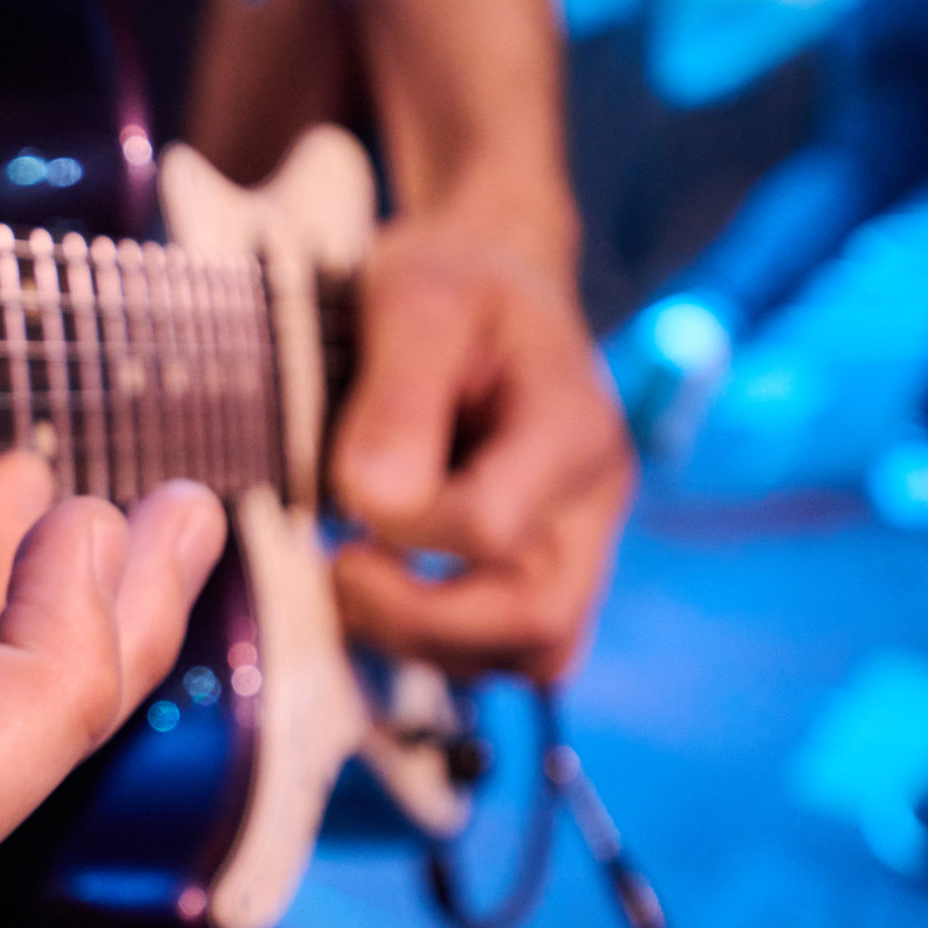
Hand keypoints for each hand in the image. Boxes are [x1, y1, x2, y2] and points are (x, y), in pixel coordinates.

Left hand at [328, 202, 632, 683]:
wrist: (488, 273)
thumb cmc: (451, 280)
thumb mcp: (414, 300)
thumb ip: (399, 395)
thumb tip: (369, 502)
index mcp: (572, 426)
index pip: (493, 528)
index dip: (405, 527)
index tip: (343, 485)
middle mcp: (592, 500)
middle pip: (540, 625)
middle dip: (421, 621)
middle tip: (336, 569)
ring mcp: (576, 541)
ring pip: (530, 653)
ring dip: (427, 642)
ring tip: (348, 578)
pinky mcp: (543, 565)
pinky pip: (509, 647)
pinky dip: (439, 641)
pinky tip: (376, 591)